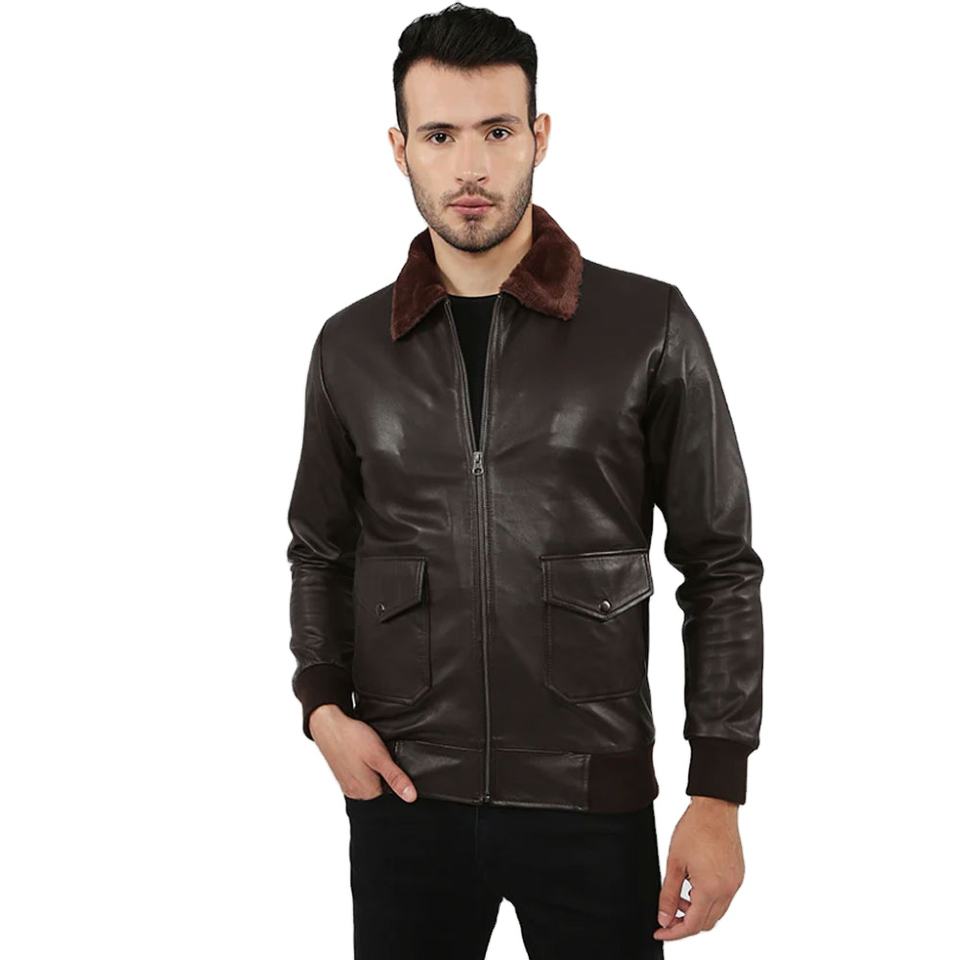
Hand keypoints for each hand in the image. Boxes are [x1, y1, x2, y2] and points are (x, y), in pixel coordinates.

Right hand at [307, 704, 418, 801]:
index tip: (384, 756)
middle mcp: (355, 793)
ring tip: (364, 750)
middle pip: (380, 784)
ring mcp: (347, 785)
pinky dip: (361, 763)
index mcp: (367, 791)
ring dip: (371, 765)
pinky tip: (358, 752)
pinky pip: (359, 774)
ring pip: (370, 778)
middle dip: (381, 768)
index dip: (391, 769)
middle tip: (374, 751)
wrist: (328, 725)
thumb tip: (411, 797)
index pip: (391, 787)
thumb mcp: (379, 756)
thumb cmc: (353, 738)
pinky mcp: (342, 776)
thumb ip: (395, 777)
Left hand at [653, 796, 744, 940]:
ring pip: (716, 913)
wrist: (715, 808)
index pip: (692, 925)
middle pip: (706, 923)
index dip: (674, 932)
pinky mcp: (738, 876)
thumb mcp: (674, 863)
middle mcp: (727, 890)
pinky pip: (724, 899)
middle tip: (667, 917)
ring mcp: (735, 883)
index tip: (660, 932)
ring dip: (697, 912)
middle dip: (684, 924)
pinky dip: (708, 901)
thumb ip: (668, 894)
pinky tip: (693, 887)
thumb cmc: (695, 829)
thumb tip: (663, 918)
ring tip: (678, 898)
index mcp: (711, 889)